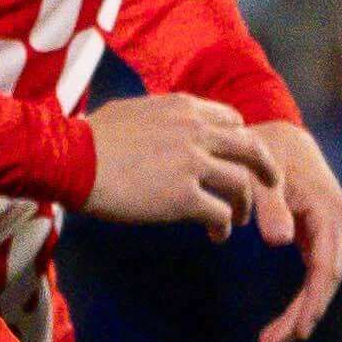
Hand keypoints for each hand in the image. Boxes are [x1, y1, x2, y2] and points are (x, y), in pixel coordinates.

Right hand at [80, 91, 280, 236]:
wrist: (71, 159)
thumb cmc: (90, 137)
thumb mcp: (134, 110)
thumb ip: (160, 117)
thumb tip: (162, 124)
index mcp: (185, 107)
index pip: (232, 120)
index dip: (240, 141)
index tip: (237, 158)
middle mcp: (197, 131)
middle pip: (251, 148)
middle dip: (266, 169)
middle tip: (270, 185)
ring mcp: (193, 164)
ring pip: (242, 184)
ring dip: (245, 204)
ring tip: (237, 220)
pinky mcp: (184, 197)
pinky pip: (220, 213)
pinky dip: (223, 225)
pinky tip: (216, 234)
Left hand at [245, 120, 341, 341]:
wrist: (277, 131)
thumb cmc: (266, 151)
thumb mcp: (262, 175)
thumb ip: (270, 206)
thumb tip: (281, 242)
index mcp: (330, 212)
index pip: (325, 268)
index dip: (311, 302)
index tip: (296, 331)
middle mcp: (339, 225)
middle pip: (325, 282)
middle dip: (301, 317)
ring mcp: (332, 232)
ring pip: (320, 283)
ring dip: (299, 314)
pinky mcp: (320, 236)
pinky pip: (315, 275)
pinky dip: (300, 300)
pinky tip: (282, 326)